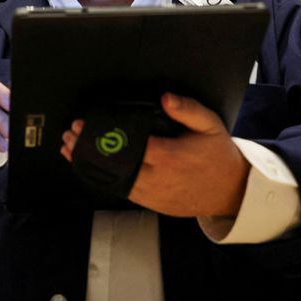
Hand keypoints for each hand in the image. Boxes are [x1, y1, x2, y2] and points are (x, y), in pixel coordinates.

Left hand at [61, 92, 248, 217]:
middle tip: (71, 133)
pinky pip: (121, 190)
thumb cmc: (217, 154)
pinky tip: (90, 167)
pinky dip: (102, 178)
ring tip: (70, 148)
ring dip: (90, 164)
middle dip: (89, 148)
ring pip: (112, 179)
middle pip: (114, 163)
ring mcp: (153, 194)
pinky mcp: (150, 203)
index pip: (127, 145)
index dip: (102, 135)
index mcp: (169, 157)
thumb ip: (187, 109)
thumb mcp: (209, 124)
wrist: (230, 191)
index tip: (84, 124)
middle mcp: (157, 178)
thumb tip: (166, 98)